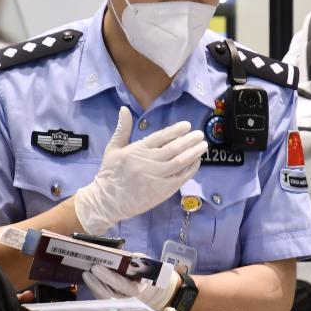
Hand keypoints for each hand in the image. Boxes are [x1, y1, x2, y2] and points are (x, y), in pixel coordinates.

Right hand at [74, 106, 207, 233]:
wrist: (108, 202)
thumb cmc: (110, 173)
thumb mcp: (113, 149)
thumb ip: (122, 129)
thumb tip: (124, 109)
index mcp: (137, 150)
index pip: (160, 137)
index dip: (175, 130)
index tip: (187, 125)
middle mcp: (148, 162)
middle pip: (174, 149)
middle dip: (189, 140)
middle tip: (200, 134)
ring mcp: (157, 177)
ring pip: (180, 162)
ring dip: (193, 153)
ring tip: (203, 146)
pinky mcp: (162, 191)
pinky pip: (181, 178)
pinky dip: (191, 169)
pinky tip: (196, 162)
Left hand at [81, 264, 180, 309]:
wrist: (155, 288)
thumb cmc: (148, 272)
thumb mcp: (143, 263)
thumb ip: (131, 261)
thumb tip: (113, 256)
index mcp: (139, 288)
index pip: (121, 284)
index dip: (107, 276)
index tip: (96, 268)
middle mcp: (130, 299)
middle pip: (109, 295)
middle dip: (96, 283)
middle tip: (87, 271)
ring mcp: (123, 303)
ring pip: (105, 299)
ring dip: (94, 287)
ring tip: (86, 275)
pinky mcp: (116, 304)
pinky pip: (104, 299)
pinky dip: (96, 290)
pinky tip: (91, 281)